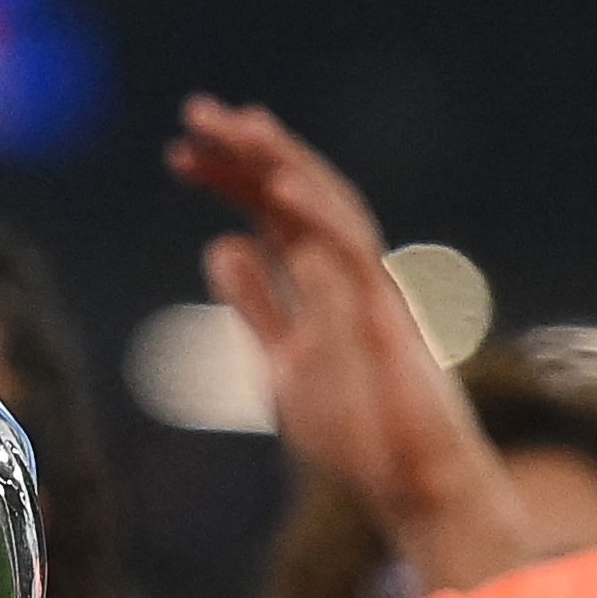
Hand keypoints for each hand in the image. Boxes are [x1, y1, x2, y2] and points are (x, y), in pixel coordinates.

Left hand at [167, 98, 526, 585]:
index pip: (272, 213)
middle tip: (196, 111)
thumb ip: (258, 308)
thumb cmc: (362, 431)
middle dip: (250, 151)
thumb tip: (224, 245)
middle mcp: (349, 274)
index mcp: (321, 283)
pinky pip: (353, 254)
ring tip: (239, 125)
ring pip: (331, 207)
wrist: (417, 486)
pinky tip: (278, 185)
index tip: (179, 153)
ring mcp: (373, 291)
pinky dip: (317, 214)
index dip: (230, 178)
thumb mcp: (284, 362)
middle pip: (299, 195)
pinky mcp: (389, 318)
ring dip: (284, 162)